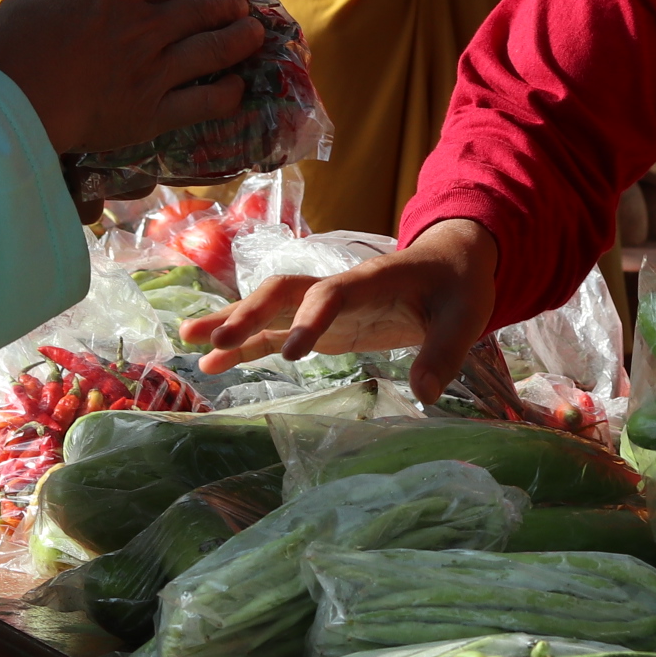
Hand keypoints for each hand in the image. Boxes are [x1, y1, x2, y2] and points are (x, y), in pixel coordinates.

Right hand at [0, 0, 262, 154]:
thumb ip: (48, 2)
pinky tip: (238, 89)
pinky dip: (226, 93)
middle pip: (199, 9)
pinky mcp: (156, 110)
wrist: (17, 102)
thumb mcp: (24, 7)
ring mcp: (154, 67)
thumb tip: (40, 6)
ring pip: (212, 48)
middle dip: (226, 6)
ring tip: (254, 34)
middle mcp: (142, 23)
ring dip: (239, 39)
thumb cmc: (12, 52)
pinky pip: (205, 100)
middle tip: (241, 6)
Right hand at [181, 217, 496, 398]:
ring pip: (269, 307)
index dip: (311, 318)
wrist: (452, 262)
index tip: (294, 353)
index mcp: (374, 279)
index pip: (334, 292)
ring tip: (189, 344)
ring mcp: (324, 305)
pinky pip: (274, 333)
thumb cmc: (459, 285)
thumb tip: (425, 395)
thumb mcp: (466, 317)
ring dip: (231, 323)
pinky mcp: (320, 324)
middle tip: (217, 341)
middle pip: (284, 291)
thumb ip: (445, 353)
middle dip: (249, 313)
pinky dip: (244, 348)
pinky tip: (212, 365)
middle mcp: (338, 287)